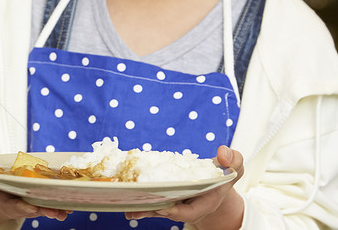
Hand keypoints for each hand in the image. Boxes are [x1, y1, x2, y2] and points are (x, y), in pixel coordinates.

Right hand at [0, 147, 69, 228]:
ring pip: (41, 207)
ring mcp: (26, 202)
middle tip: (54, 211)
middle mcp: (14, 202)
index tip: (30, 206)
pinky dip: (58, 205)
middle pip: (29, 208)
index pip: (8, 203)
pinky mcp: (36, 199)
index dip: (19, 206)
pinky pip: (48, 202)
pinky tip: (70, 205)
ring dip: (53, 210)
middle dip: (41, 210)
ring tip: (65, 211)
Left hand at [124, 146, 244, 228]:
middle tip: (140, 205)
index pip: (189, 212)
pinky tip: (129, 208)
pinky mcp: (168, 199)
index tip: (164, 205)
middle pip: (171, 212)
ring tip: (130, 210)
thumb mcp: (234, 167)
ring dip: (144, 210)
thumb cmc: (224, 174)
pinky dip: (142, 206)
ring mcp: (177, 204)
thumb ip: (234, 160)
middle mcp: (189, 207)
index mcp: (206, 202)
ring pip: (159, 210)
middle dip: (156, 210)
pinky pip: (154, 205)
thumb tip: (222, 153)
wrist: (217, 183)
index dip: (176, 211)